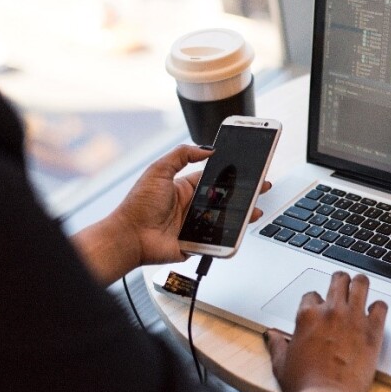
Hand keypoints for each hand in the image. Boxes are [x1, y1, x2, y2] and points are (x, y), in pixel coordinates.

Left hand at [110, 144, 270, 266]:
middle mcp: (192, 206)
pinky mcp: (197, 243)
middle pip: (225, 199)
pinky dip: (230, 236)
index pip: (214, 179)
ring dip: (242, 214)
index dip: (231, 175)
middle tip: (261, 187)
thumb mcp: (158, 170)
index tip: (247, 169)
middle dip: (244, 194)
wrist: (129, 237)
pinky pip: (217, 239)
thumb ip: (181, 155)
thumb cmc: (138, 205)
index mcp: (184, 188)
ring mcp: (195, 225)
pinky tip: (241, 229)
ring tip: (256, 209)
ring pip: (225, 219)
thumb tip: (206, 148)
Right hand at [265, 272, 387, 391]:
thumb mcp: (281, 364)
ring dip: (360, 285)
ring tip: (361, 289)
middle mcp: (331, 312)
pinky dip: (379, 308)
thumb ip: (277, 345)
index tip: (319, 310)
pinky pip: (381, 306)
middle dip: (340, 281)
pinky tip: (375, 314)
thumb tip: (271, 335)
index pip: (312, 295)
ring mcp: (353, 318)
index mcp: (307, 316)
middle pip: (338, 280)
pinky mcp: (372, 331)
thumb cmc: (304, 386)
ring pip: (361, 283)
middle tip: (343, 288)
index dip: (316, 302)